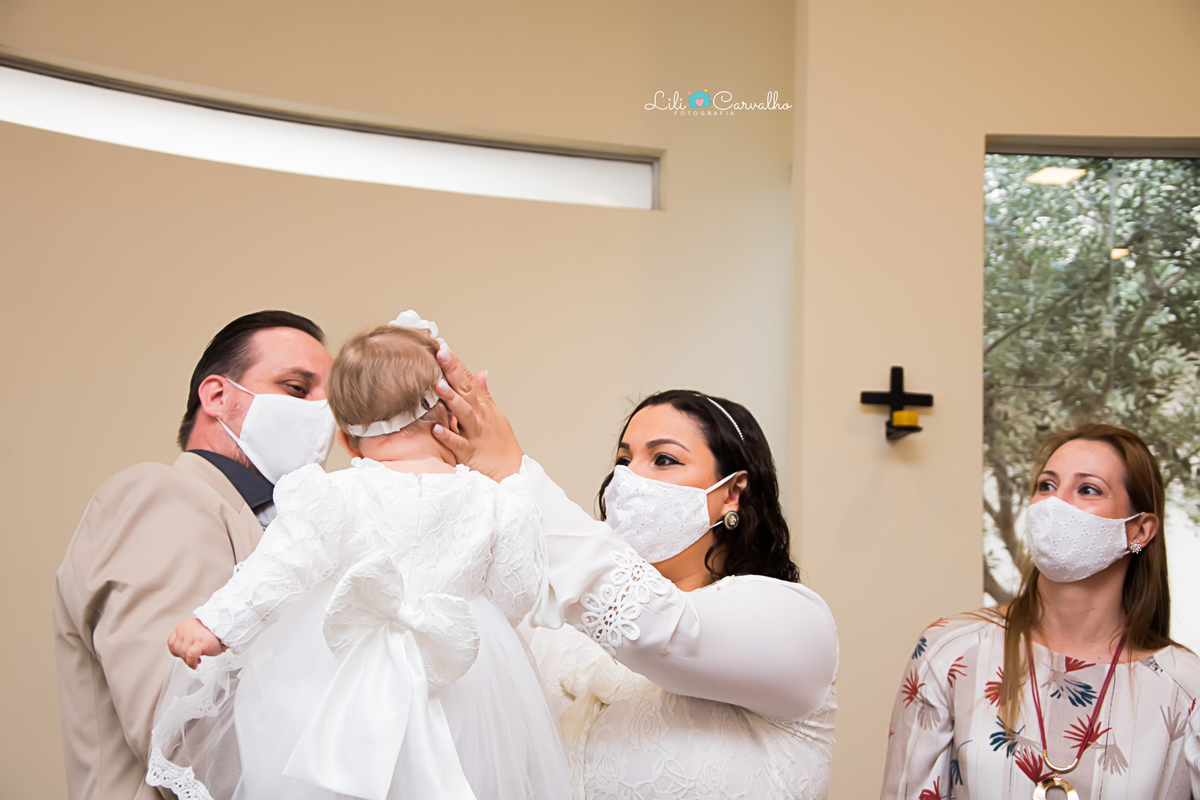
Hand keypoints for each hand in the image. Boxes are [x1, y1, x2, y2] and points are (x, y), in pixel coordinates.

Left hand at [167, 618, 225, 669]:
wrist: (226, 629)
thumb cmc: (213, 633)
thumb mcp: (194, 633)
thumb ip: (186, 640)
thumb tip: (182, 654)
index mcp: (183, 626)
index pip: (171, 642)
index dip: (177, 651)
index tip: (184, 654)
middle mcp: (186, 629)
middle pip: (177, 649)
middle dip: (184, 657)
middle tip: (193, 658)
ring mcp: (192, 635)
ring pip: (183, 654)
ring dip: (189, 661)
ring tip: (197, 660)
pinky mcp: (200, 642)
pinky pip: (190, 656)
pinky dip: (192, 662)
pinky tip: (196, 664)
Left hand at [432, 344, 523, 480]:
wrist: (510, 470)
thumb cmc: (500, 443)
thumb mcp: (495, 414)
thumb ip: (484, 393)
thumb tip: (480, 372)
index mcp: (482, 406)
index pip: (468, 380)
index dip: (456, 364)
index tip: (444, 348)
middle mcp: (479, 416)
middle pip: (466, 390)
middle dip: (453, 372)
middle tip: (440, 355)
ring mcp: (475, 433)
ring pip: (463, 413)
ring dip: (451, 399)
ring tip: (437, 385)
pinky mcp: (469, 453)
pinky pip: (458, 443)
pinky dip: (448, 436)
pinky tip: (436, 428)